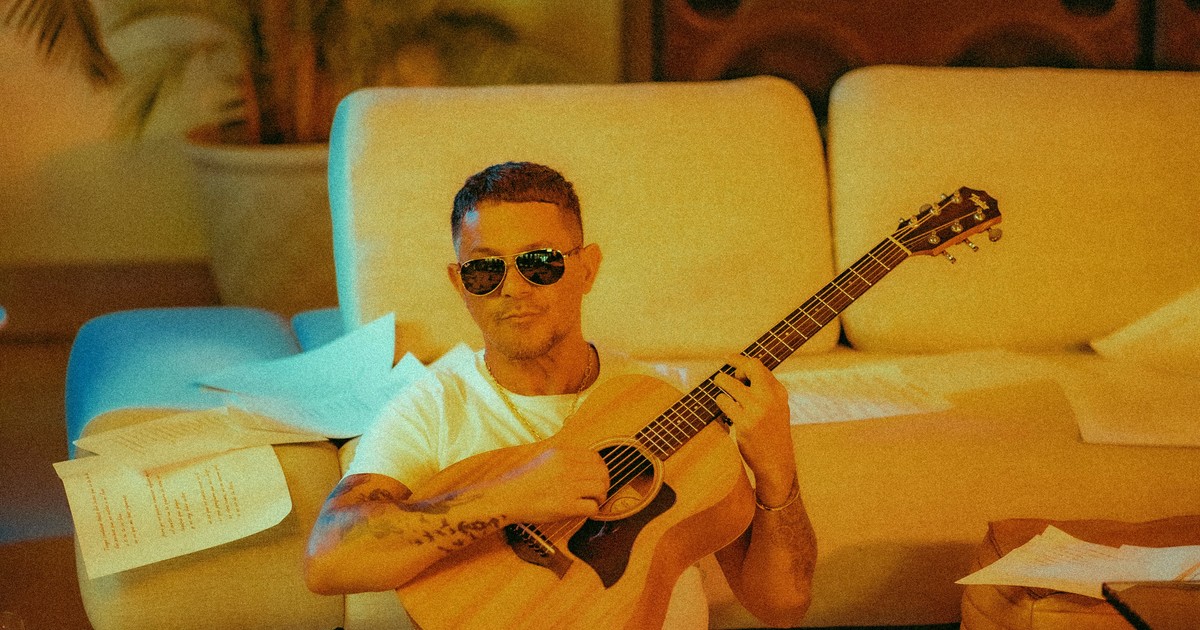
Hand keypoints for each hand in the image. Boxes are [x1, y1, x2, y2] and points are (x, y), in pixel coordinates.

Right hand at [489, 446, 609, 522]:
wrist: (507, 497)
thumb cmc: (523, 481)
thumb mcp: (544, 459)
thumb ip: (564, 459)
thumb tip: (588, 467)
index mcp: (562, 453)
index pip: (596, 457)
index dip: (601, 469)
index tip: (597, 477)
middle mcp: (566, 467)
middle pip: (602, 473)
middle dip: (604, 484)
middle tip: (598, 492)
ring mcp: (567, 486)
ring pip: (601, 489)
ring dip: (600, 497)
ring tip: (592, 501)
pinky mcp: (565, 506)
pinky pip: (592, 507)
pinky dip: (593, 511)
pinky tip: (584, 511)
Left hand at [712, 355, 796, 503]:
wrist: (777, 462)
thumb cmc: (773, 434)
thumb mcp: (777, 408)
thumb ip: (765, 390)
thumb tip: (742, 370)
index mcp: (779, 392)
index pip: (759, 366)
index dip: (741, 361)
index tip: (729, 358)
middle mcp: (770, 397)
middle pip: (748, 367)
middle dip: (732, 366)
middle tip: (724, 376)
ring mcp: (757, 409)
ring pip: (730, 384)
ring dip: (721, 383)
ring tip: (720, 390)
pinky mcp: (745, 422)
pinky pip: (724, 402)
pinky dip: (721, 402)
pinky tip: (724, 411)